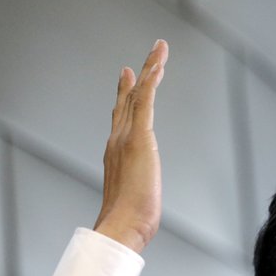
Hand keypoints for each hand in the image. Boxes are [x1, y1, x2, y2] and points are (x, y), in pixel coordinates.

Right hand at [94, 40, 168, 252]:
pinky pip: (145, 102)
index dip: (125, 96)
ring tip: (159, 50)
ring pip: (138, 95)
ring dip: (149, 70)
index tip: (129, 78)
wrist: (122, 225)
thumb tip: (137, 210)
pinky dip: (150, 81)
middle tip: (146, 57)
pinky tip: (157, 66)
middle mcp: (117, 140)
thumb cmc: (127, 221)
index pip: (122, 118)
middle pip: (129, 100)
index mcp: (116, 154)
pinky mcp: (139, 138)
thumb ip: (133, 196)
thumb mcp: (132, 202)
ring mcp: (126, 137)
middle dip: (139, 77)